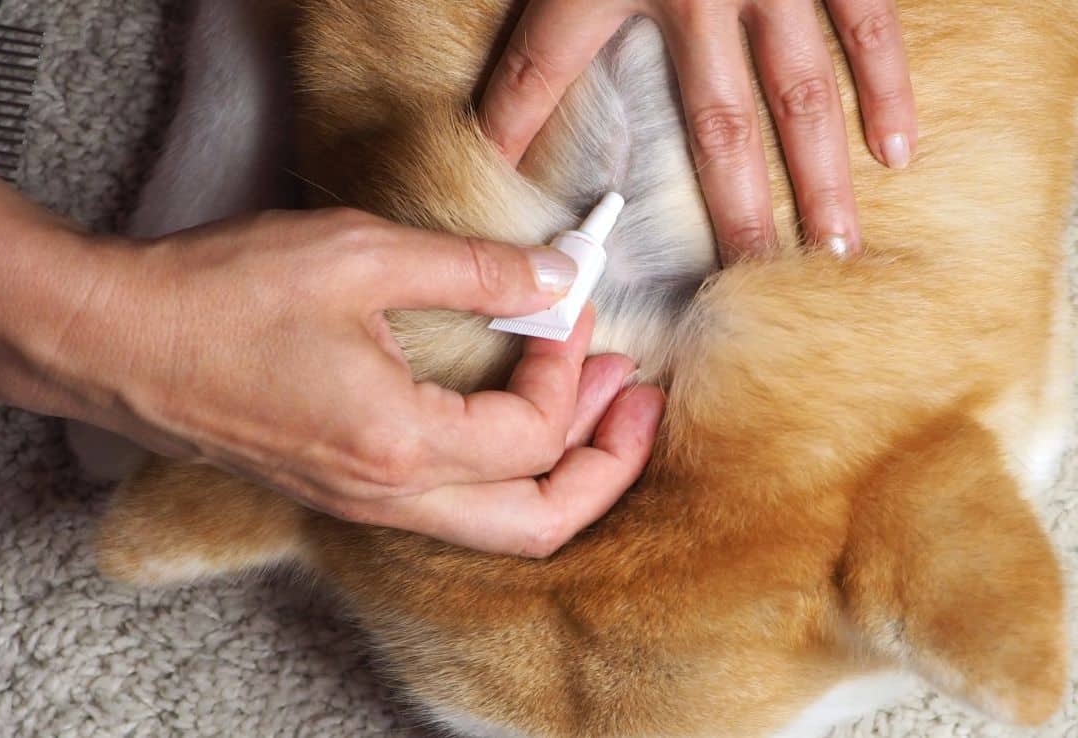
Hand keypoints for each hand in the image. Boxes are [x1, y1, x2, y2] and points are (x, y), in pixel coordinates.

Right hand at [56, 209, 664, 556]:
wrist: (115, 343)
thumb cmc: (218, 299)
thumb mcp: (360, 256)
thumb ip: (474, 269)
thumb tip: (555, 277)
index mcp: (398, 445)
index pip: (534, 434)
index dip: (570, 364)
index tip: (566, 303)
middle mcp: (386, 495)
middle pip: (538, 526)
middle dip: (607, 467)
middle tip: (636, 401)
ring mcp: (362, 501)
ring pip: (496, 525)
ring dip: (558, 469)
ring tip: (592, 401)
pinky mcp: (342, 485)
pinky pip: (450, 504)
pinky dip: (502, 466)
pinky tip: (506, 408)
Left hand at [480, 0, 916, 261]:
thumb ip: (530, 16)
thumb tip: (479, 78)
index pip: (543, 71)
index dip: (516, 138)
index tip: (512, 215)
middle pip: (712, 124)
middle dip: (728, 211)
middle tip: (742, 286)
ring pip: (800, 94)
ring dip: (816, 179)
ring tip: (830, 252)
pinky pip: (866, 23)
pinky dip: (884, 86)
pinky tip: (896, 150)